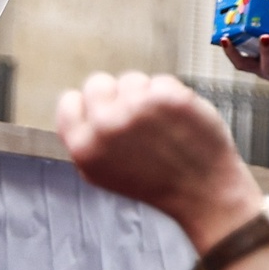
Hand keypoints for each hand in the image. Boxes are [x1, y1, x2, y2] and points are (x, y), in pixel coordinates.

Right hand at [56, 72, 263, 254]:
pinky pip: (162, 81)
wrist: (200, 190)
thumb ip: (85, 140)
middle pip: (98, 82)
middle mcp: (106, 125)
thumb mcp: (100, 172)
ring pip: (132, 79)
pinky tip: (177, 118)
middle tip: (133, 114)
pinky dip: (171, 94)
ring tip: (159, 122)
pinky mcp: (169, 98)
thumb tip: (79, 106)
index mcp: (83, 146)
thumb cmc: (153, 182)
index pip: (68, 102)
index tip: (104, 110)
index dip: (88, 104)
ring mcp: (138, 108)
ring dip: (144, 94)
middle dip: (114, 94)